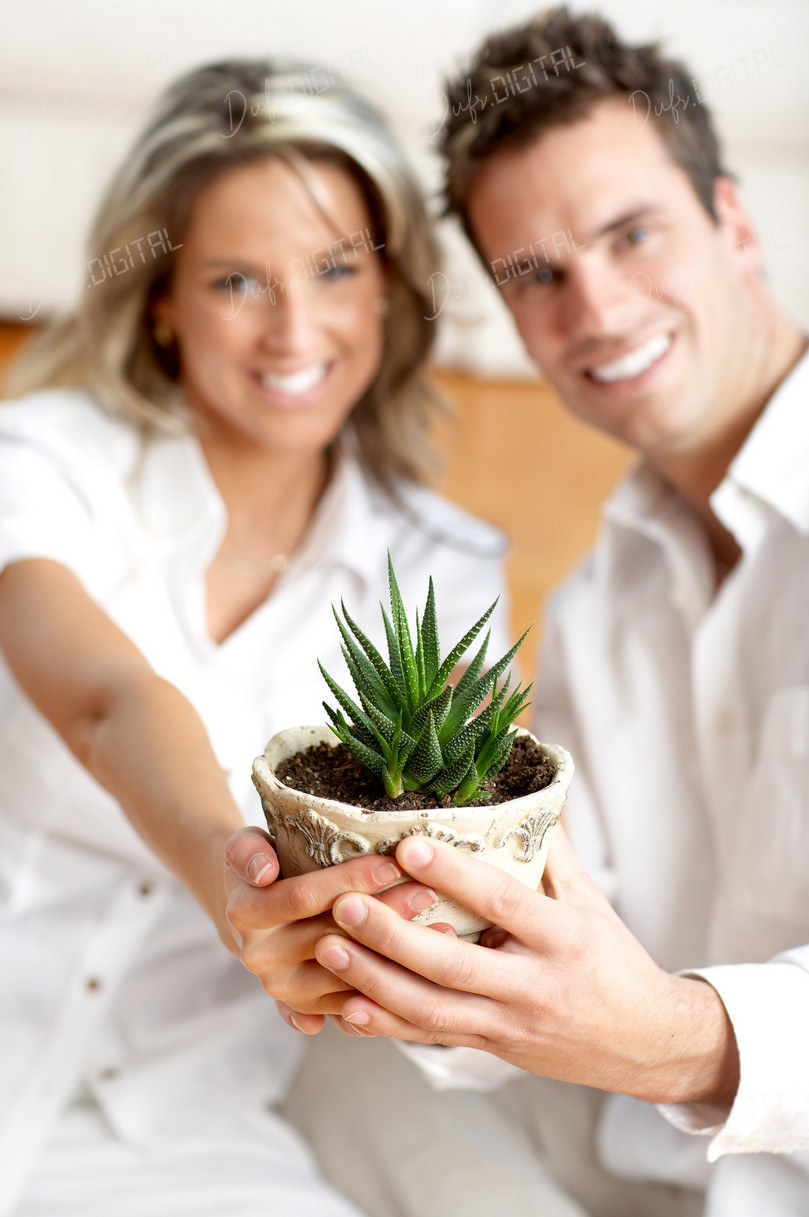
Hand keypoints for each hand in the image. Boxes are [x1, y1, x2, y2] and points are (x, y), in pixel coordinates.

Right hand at [223, 826, 437, 1034]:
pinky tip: (430, 967)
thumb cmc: (262, 867)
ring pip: (349, 973)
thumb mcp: (244, 846)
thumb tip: (263, 871)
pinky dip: (394, 986)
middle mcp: (261, 959)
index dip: (348, 880)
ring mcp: (285, 989)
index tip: (392, 863)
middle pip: (333, 935)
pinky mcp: (309, 1007)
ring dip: (397, 953)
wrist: (251, 913)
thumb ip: (246, 851)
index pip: (303, 898)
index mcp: (244, 916)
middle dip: (385, 912)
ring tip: (444, 929)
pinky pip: (355, 1005)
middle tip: (429, 891)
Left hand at [315, 828, 739, 1106]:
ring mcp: (509, 1025)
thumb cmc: (616, 960)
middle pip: (451, 965)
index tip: (406, 847)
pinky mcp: (492, 1049)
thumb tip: (520, 788)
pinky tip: (344, 1009)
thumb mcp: (590, 901)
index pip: (501, 902)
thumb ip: (550, 850)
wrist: (649, 1045)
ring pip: (431, 1010)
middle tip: (342, 903)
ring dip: (374, 982)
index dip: (453, 876)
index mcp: (562, 939)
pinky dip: (385, 1026)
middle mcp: (534, 986)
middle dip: (391, 936)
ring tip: (328, 947)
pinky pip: (431, 1039)